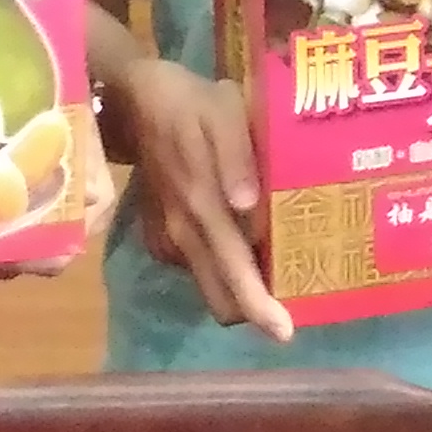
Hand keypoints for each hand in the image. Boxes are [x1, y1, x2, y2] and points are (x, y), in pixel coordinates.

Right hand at [101, 58, 292, 339]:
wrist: (135, 100)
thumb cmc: (192, 103)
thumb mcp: (222, 112)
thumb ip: (236, 158)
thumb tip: (249, 207)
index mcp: (203, 207)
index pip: (234, 273)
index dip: (259, 307)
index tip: (286, 331)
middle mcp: (184, 235)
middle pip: (222, 297)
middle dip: (256, 309)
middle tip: (296, 299)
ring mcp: (169, 239)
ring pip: (210, 285)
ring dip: (241, 289)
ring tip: (279, 270)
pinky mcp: (160, 236)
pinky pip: (197, 265)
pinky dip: (222, 265)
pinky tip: (246, 239)